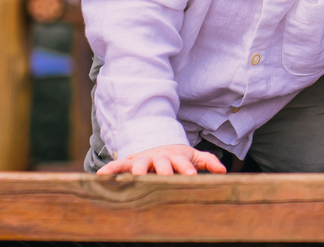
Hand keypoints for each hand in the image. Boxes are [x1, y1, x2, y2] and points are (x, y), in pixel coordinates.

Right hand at [96, 143, 226, 175]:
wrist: (158, 144)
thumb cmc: (178, 157)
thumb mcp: (193, 156)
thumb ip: (208, 161)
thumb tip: (223, 171)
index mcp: (175, 156)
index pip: (182, 162)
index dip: (187, 169)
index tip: (191, 176)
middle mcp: (158, 157)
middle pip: (161, 163)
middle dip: (163, 170)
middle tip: (164, 178)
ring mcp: (143, 159)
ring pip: (139, 163)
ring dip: (136, 170)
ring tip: (134, 177)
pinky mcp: (129, 162)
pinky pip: (118, 166)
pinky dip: (110, 170)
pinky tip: (100, 176)